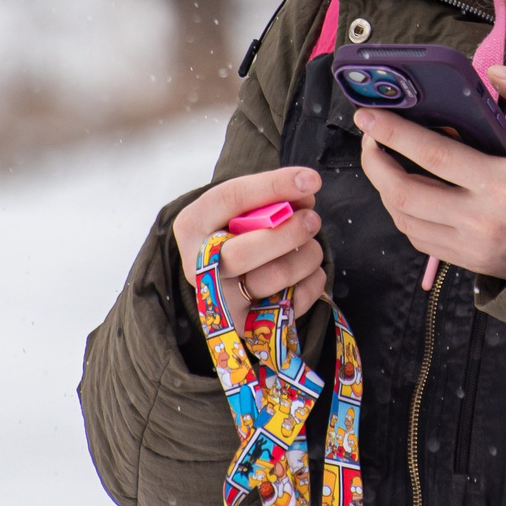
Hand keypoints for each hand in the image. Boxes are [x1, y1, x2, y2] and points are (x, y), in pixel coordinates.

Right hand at [172, 167, 328, 322]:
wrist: (225, 276)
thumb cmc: (237, 232)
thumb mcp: (241, 208)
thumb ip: (269, 197)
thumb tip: (305, 194)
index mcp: (192, 226)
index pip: (230, 199)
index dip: (273, 186)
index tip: (310, 180)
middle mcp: (198, 267)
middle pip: (244, 252)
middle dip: (290, 232)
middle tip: (313, 219)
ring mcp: (221, 301)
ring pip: (273, 277)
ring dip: (307, 255)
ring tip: (312, 244)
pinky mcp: (248, 325)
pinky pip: (294, 302)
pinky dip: (313, 281)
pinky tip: (309, 269)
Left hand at [356, 64, 505, 281]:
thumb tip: (493, 74)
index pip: (434, 156)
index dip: (394, 132)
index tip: (367, 113)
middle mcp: (485, 223)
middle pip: (405, 192)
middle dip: (375, 160)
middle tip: (368, 134)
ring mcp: (474, 249)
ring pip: (405, 218)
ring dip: (384, 186)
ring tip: (382, 156)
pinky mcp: (469, 262)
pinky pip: (418, 237)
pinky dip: (403, 210)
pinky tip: (406, 186)